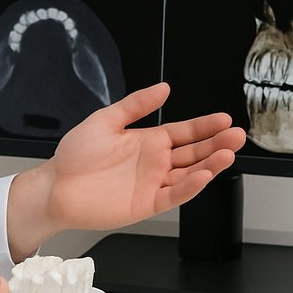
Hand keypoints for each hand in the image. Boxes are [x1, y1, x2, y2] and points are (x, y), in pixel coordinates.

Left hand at [8, 82, 245, 256]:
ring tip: (228, 154)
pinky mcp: (146, 204)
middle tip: (237, 136)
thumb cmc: (75, 155)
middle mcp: (155, 162)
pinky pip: (173, 195)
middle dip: (216, 144)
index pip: (184, 132)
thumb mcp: (106, 120)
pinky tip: (204, 176)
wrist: (56, 187)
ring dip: (210, 165)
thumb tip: (164, 88)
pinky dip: (190, 187)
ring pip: (189, 174)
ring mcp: (152, 184)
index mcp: (148, 141)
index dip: (205, 126)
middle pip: (194, 153)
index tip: (224, 119)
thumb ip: (135, 104)